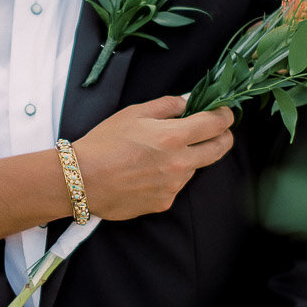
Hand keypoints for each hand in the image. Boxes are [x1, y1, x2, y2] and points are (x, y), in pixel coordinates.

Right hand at [75, 97, 233, 219]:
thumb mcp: (133, 113)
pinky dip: (168, 177)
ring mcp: (173, 186)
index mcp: (173, 137)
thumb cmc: (103, 142)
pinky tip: (145, 172)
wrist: (81, 179)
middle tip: (216, 130)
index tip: (225, 113)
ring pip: (194, 168)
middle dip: (223, 137)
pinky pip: (175, 186)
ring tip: (158, 154)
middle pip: (219, 150)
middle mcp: (179, 163)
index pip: (216, 125)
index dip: (225, 116)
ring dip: (188, 158)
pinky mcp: (164, 202)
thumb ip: (167, 105)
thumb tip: (188, 103)